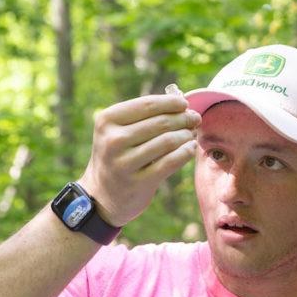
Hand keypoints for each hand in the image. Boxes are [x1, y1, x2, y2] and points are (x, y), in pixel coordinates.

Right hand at [78, 92, 199, 226]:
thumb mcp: (118, 131)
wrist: (102, 195)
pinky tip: (191, 148)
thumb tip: (182, 104)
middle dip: (183, 118)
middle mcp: (113, 140)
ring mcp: (125, 163)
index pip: (147, 105)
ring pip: (168, 141)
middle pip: (160, 122)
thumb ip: (144, 116)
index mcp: (107, 121)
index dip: (171, 102)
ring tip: (191, 134)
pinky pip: (170, 162)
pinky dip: (185, 152)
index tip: (184, 104)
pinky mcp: (138, 182)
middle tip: (194, 119)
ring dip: (186, 135)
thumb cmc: (118, 155)